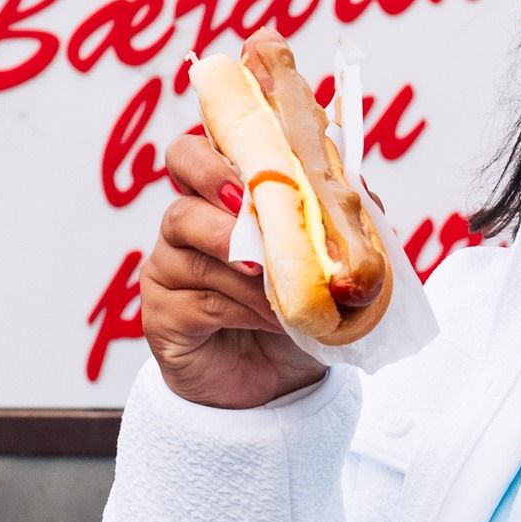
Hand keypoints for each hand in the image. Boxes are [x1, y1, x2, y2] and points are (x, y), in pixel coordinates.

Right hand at [141, 127, 324, 410]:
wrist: (282, 388)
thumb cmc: (303, 317)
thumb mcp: (332, 266)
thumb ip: (341, 223)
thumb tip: (359, 191)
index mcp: (228, 195)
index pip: (211, 140)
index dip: (224, 132)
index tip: (254, 150)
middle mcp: (190, 218)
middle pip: (182, 161)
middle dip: (216, 177)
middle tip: (247, 205)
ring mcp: (168, 262)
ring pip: (194, 236)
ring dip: (247, 262)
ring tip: (284, 291)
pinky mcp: (161, 311)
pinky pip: (199, 295)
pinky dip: (244, 307)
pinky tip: (273, 323)